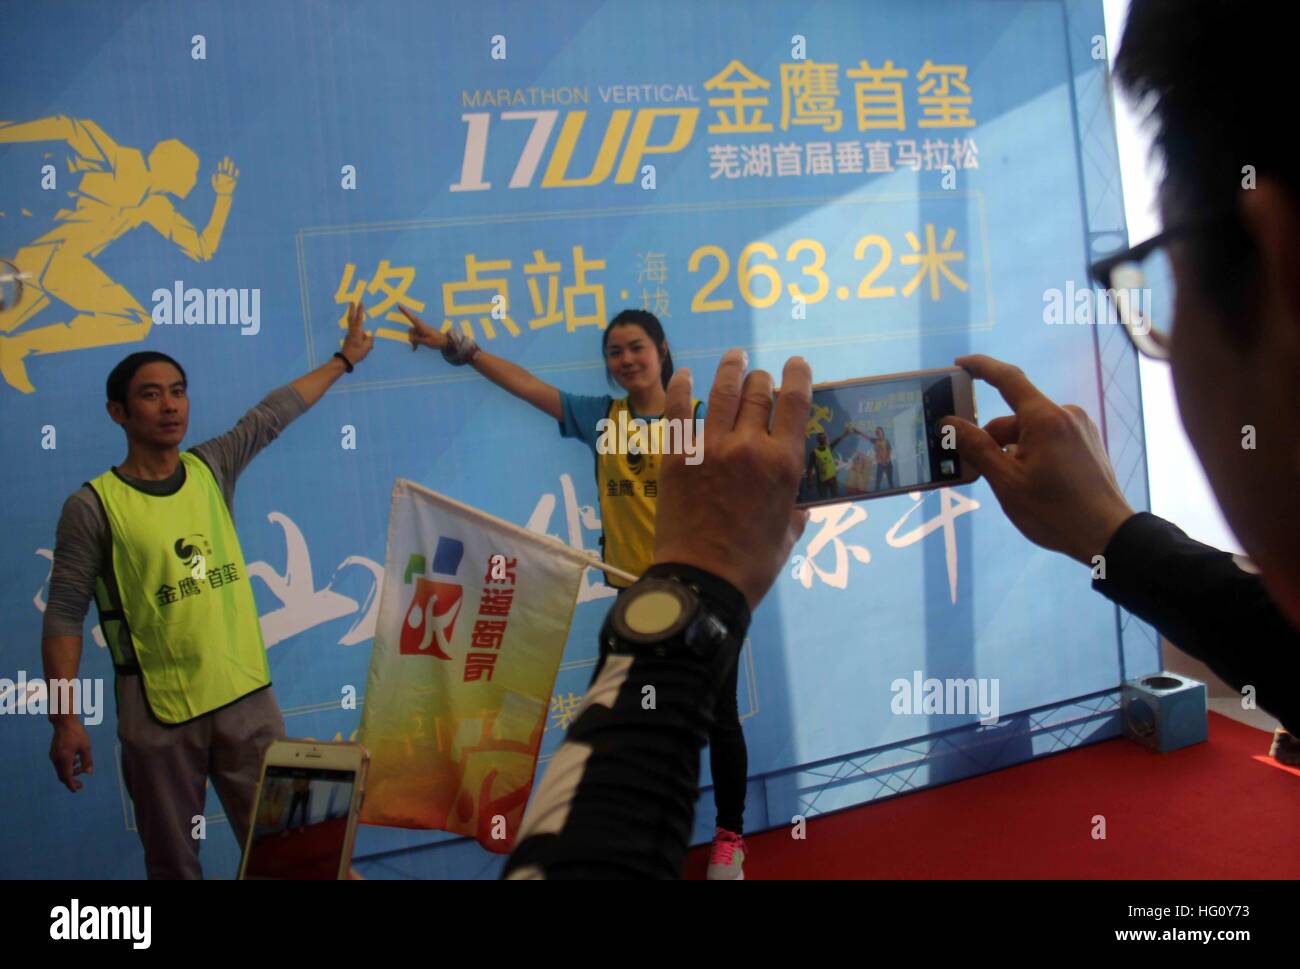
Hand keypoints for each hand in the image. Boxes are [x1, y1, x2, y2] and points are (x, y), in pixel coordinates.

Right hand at [50, 719, 92, 791]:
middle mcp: (56, 759)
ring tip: (81, 767)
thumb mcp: (86, 747)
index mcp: (64, 759)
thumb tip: (89, 773)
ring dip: (70, 772)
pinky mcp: (53, 752)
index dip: (72, 785)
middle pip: (62, 776)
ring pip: (61, 770)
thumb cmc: (77, 733)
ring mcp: (53, 756)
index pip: (67, 777)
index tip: (78, 789)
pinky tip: (75, 760)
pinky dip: (67, 766)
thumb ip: (87, 761)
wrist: (64, 722)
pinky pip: (59, 764)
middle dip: (71, 781)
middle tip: (81, 784)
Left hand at [212, 156, 238, 195]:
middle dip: (226, 162)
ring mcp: (230, 177)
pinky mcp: (234, 181)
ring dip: (231, 166)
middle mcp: (225, 175)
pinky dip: (237, 173)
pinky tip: (237, 169)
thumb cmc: (218, 190)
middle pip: (226, 167)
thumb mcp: (214, 185)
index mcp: (220, 175)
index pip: (220, 168)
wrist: (224, 194)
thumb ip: (213, 180)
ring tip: (231, 162)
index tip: (220, 162)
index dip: (220, 165)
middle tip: (226, 157)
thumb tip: (214, 174)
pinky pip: (236, 176)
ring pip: (231, 170)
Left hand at [340, 301, 374, 365]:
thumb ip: (370, 340)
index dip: (360, 310)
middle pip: (351, 318)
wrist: (345, 360)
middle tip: (352, 301)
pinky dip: (362, 341)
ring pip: (358, 331)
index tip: (360, 302)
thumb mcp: (367, 347)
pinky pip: (358, 337)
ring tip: (365, 348)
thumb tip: (370, 336)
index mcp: (357, 331)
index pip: (359, 318)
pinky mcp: (349, 339)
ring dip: (363, 336)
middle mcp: (352, 331)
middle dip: (352, 309)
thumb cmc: (356, 353)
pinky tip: (363, 350)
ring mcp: (350, 335)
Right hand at [398, 306, 449, 351]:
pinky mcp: (422, 334)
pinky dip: (415, 343)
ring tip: (416, 348)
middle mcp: (421, 327)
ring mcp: (421, 331)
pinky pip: (415, 338)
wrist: (446, 342)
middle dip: (412, 338)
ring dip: (414, 342)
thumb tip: (410, 338)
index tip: (399, 305)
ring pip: (413, 335)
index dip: (405, 312)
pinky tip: (414, 349)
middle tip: (417, 345)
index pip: (412, 318)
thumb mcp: (427, 342)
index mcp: (422, 327)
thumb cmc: (437, 341)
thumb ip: (418, 340)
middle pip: (411, 331)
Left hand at [655, 348, 811, 609]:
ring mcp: (711, 448)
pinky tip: (684, 375)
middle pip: (759, 392)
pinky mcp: (677, 456)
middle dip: (762, 378)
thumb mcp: (787, 533)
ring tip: (734, 356)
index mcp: (784, 464)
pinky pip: (679, 411)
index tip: (796, 364)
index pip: (796, 402)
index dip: (798, 375)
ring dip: (731, 368)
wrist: (702, 581)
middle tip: (760, 376)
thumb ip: (794, 507)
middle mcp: (751, 447)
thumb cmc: (752, 564)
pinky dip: (682, 388)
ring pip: (724, 391)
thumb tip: (798, 499)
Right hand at [940, 354, 1134, 565]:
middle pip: (1015, 417)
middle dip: (993, 439)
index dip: (980, 368)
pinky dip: (1033, 452)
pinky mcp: (1088, 442)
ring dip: (1013, 450)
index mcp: (1045, 419)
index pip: (1007, 379)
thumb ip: (976, 447)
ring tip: (1013, 486)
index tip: (959, 364)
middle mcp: (1066, 415)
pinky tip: (1033, 482)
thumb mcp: (1006, 481)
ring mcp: (1080, 428)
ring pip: (1032, 430)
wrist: (1107, 535)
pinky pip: (1050, 438)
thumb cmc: (1055, 511)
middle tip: (979, 470)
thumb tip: (950, 423)